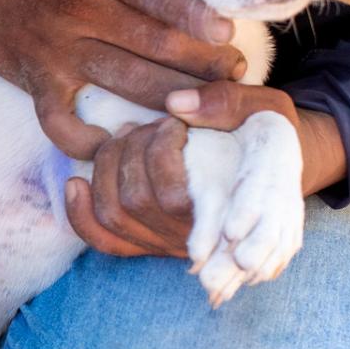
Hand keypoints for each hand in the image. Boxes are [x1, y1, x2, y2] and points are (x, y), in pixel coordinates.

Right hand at [0, 0, 245, 158]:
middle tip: (234, 76)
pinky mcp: (33, 78)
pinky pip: (59, 121)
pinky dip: (86, 140)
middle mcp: (77, 10)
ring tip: (201, 109)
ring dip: (168, 100)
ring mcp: (54, 49)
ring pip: (123, 84)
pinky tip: (117, 147)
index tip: (227, 34)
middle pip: (152, 45)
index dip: (195, 17)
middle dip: (202, 65)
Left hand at [66, 82, 337, 257]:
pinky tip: (77, 182)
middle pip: (140, 198)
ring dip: (110, 166)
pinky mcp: (148, 246)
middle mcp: (197, 237)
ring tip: (129, 136)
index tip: (173, 124)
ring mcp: (169, 244)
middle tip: (156, 123)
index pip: (183, 198)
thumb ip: (229, 102)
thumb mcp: (266, 109)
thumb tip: (175, 104)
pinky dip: (81, 213)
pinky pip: (105, 241)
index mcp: (229, 204)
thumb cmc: (268, 136)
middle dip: (137, 148)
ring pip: (116, 213)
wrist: (272, 174)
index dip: (162, 159)